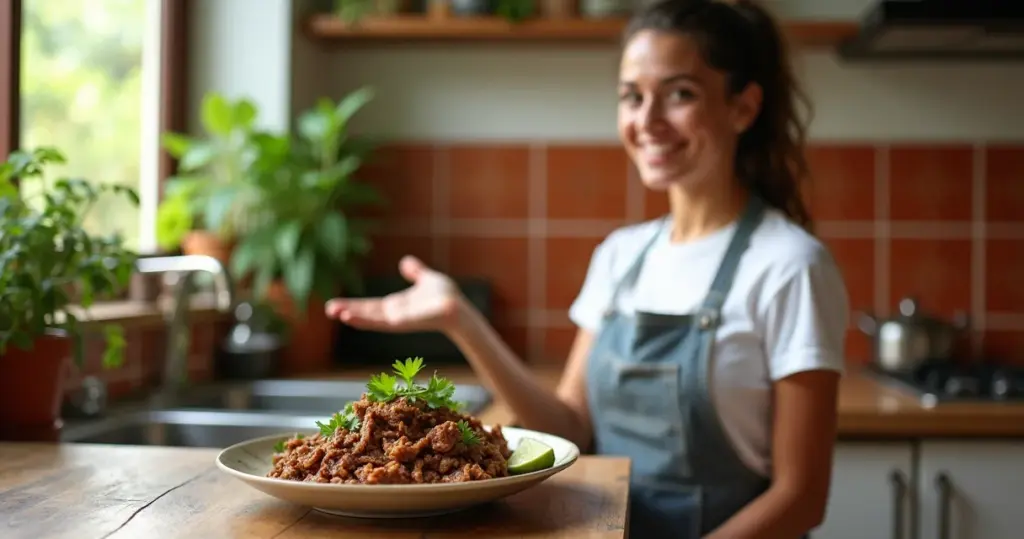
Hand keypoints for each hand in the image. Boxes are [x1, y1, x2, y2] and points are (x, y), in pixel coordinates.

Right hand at [324, 255, 462, 332]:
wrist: (459, 308)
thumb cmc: (446, 296)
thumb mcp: (426, 279)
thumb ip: (416, 272)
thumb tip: (405, 262)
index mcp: (396, 306)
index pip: (369, 306)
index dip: (353, 304)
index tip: (335, 305)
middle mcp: (394, 314)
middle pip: (366, 313)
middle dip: (347, 310)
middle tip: (328, 309)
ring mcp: (398, 320)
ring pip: (371, 318)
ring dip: (354, 315)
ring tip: (336, 312)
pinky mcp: (403, 322)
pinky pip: (382, 321)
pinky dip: (366, 319)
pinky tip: (352, 316)